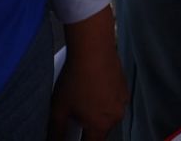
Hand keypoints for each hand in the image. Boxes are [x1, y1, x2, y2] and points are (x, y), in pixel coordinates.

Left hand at [49, 7, 126, 140]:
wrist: (93, 49)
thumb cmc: (75, 79)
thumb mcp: (59, 108)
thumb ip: (55, 132)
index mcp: (100, 125)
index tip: (73, 136)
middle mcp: (116, 116)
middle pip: (100, 131)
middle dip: (88, 127)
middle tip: (74, 116)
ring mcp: (123, 100)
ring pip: (108, 115)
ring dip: (97, 113)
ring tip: (83, 98)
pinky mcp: (124, 86)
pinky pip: (113, 100)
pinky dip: (104, 99)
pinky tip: (92, 87)